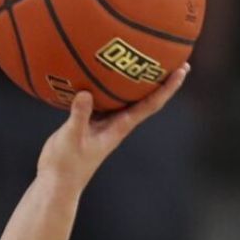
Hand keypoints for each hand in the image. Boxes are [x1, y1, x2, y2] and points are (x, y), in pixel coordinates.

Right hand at [36, 66, 188, 188]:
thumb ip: (79, 116)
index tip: (181, 70)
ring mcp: (105, 122)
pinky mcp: (91, 122)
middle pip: (145, 97)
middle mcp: (117, 123)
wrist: (58, 182)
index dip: (167, 87)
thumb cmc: (67, 165)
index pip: (150, 104)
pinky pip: (103, 99)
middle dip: (160, 79)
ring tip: (143, 58)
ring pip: (125, 97)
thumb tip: (85, 92)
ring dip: (135, 80)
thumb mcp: (72, 138)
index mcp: (119, 127)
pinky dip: (106, 85)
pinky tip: (101, 71)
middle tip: (174, 57)